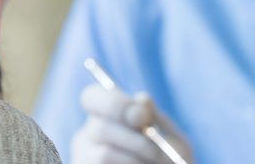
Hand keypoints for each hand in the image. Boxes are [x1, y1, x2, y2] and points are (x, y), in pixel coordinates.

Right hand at [71, 84, 192, 163]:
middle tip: (155, 151)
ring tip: (152, 163)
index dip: (114, 103)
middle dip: (133, 140)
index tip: (141, 117)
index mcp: (104, 115)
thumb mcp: (168, 136)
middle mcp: (88, 135)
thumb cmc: (170, 159)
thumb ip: (154, 117)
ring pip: (103, 155)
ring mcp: (84, 158)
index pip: (91, 97)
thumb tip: (141, 99)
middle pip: (99, 128)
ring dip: (134, 160)